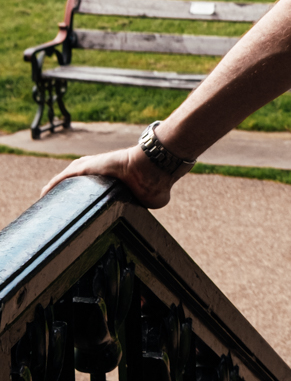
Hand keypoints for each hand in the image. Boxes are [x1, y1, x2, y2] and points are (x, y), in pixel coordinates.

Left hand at [39, 144, 174, 209]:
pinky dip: (52, 186)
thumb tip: (150, 208)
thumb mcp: (152, 199)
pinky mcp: (85, 168)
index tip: (79, 212)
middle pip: (75, 185)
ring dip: (56, 192)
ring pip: (66, 181)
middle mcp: (98, 172)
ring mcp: (91, 169)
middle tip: (59, 210)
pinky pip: (62, 179)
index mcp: (112, 181)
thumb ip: (145, 203)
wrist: (154, 168)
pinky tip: (43, 195)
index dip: (85, 200)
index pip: (92, 190)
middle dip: (67, 196)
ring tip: (46, 204)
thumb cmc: (157, 181)